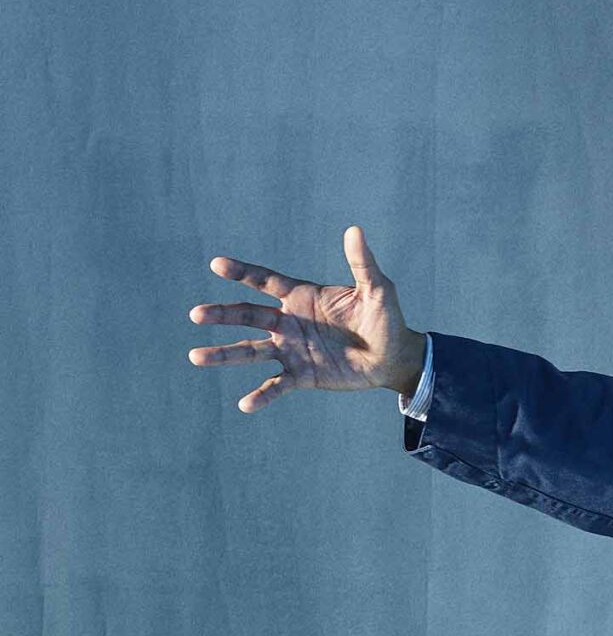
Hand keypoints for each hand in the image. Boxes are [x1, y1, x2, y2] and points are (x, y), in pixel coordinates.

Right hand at [186, 226, 424, 411]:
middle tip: (196, 314)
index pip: (265, 281)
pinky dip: (262, 395)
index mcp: (301, 296)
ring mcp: (292, 349)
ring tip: (196, 357)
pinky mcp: (302, 375)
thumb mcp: (377, 290)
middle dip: (222, 314)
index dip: (242, 272)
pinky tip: (245, 405)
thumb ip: (362, 263)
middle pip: (248, 315)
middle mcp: (289, 321)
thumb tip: (355, 230)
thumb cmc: (385, 320)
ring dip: (224, 354)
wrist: (394, 358)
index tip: (218, 265)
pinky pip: (276, 385)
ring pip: (251, 351)